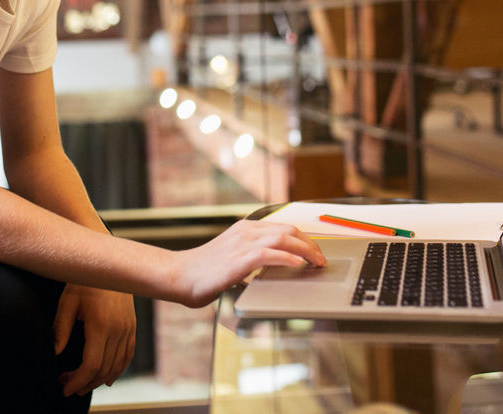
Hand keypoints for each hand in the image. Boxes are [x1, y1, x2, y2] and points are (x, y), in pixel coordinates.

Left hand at [53, 283, 136, 396]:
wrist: (109, 262)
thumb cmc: (85, 279)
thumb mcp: (67, 301)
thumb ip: (61, 328)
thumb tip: (55, 352)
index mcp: (101, 324)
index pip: (92, 364)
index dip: (78, 380)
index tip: (65, 386)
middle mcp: (118, 329)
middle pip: (104, 369)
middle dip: (85, 383)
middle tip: (68, 385)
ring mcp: (128, 328)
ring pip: (117, 365)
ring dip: (100, 379)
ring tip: (82, 384)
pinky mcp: (132, 326)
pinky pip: (128, 355)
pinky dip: (118, 369)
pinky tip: (107, 377)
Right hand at [171, 220, 325, 307]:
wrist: (180, 275)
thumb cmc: (204, 271)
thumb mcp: (233, 257)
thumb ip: (252, 257)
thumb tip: (275, 266)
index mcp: (245, 229)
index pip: (283, 228)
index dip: (304, 239)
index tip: (316, 251)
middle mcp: (246, 231)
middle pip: (288, 230)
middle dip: (311, 244)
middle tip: (322, 259)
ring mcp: (242, 243)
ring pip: (283, 239)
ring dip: (306, 250)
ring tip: (317, 262)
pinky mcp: (239, 259)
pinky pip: (269, 254)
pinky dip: (287, 258)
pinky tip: (298, 265)